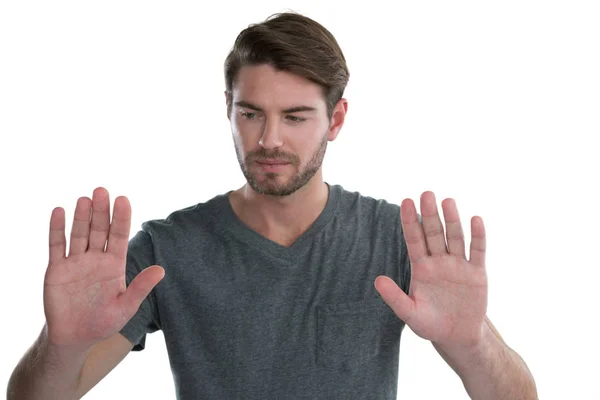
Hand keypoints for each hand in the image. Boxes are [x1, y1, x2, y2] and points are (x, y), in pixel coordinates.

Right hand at [43, 187, 164, 348]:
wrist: (75, 338)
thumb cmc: (104, 322)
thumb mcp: (126, 306)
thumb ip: (141, 287)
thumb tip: (161, 270)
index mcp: (114, 264)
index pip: (118, 236)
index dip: (121, 218)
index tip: (123, 199)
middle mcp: (96, 258)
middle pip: (99, 230)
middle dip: (101, 211)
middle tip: (102, 190)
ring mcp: (76, 262)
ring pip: (79, 233)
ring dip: (81, 216)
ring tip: (84, 199)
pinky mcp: (57, 269)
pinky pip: (56, 245)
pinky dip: (57, 229)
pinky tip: (59, 212)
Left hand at [375, 191, 487, 348]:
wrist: (457, 336)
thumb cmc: (430, 324)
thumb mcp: (410, 313)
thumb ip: (394, 297)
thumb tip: (377, 280)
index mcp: (421, 268)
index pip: (414, 239)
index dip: (410, 221)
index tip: (406, 202)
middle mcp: (439, 261)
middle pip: (434, 233)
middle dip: (430, 214)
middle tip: (427, 193)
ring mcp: (458, 265)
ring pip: (455, 237)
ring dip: (452, 220)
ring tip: (448, 201)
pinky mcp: (477, 273)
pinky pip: (478, 251)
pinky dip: (478, 236)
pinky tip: (476, 220)